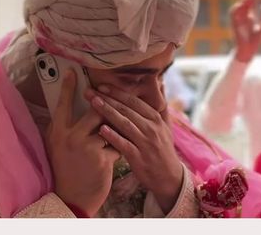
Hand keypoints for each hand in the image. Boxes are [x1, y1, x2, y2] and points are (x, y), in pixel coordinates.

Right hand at [45, 70, 119, 216]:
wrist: (73, 197)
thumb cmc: (66, 167)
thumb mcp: (59, 144)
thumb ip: (66, 125)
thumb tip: (76, 102)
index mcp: (58, 132)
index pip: (63, 105)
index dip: (67, 87)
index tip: (72, 72)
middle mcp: (71, 138)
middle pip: (95, 110)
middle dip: (108, 106)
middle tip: (113, 100)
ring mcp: (87, 148)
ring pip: (110, 125)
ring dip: (116, 127)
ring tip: (118, 130)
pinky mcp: (101, 159)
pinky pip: (117, 142)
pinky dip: (120, 144)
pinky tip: (118, 152)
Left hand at [87, 85, 182, 214]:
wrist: (169, 177)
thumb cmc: (164, 150)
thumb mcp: (166, 126)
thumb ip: (162, 105)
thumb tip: (161, 83)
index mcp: (155, 118)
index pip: (134, 101)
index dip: (117, 92)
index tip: (102, 85)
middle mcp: (151, 127)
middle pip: (127, 109)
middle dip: (108, 98)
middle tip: (91, 90)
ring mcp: (145, 142)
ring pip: (124, 123)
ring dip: (108, 112)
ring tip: (93, 103)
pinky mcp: (139, 158)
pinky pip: (124, 144)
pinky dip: (113, 136)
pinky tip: (101, 129)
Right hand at [230, 0, 260, 62]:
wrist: (248, 51)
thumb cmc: (254, 41)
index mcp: (248, 19)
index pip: (248, 7)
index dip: (251, 0)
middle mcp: (242, 19)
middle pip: (243, 6)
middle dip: (247, 0)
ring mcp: (237, 22)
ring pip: (237, 9)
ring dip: (241, 3)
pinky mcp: (234, 25)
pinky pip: (232, 15)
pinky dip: (235, 9)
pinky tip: (240, 5)